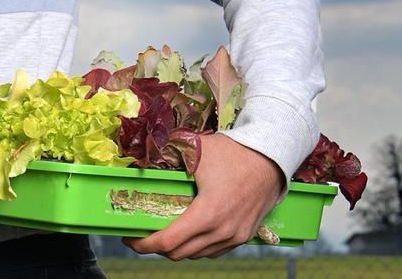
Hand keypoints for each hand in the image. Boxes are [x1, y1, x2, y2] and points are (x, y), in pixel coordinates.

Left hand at [121, 133, 282, 259]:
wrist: (272, 158)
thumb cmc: (235, 152)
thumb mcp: (196, 147)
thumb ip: (168, 150)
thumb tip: (144, 148)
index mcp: (207, 213)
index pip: (168, 242)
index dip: (144, 244)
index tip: (129, 238)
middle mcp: (222, 231)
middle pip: (179, 253)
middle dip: (156, 247)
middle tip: (142, 234)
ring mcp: (235, 236)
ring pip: (197, 254)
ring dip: (177, 248)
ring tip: (163, 233)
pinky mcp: (244, 236)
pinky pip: (213, 251)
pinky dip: (196, 247)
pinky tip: (187, 234)